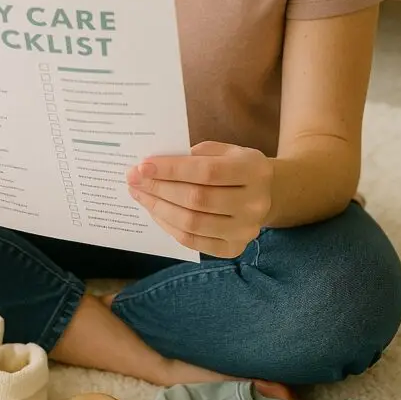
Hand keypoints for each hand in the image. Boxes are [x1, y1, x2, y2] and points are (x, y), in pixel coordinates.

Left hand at [126, 141, 273, 257]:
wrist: (267, 193)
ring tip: (139, 195)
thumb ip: (193, 155)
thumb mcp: (223, 150)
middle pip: (197, 199)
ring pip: (192, 224)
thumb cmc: (235, 166)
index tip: (142, 166)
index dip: (171, 169)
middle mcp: (254, 203)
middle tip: (133, 179)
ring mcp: (246, 230)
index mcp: (253, 170)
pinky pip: (193, 242)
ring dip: (158, 208)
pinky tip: (155, 211)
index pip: (206, 172)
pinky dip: (169, 226)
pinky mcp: (234, 248)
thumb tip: (151, 166)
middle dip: (159, 189)